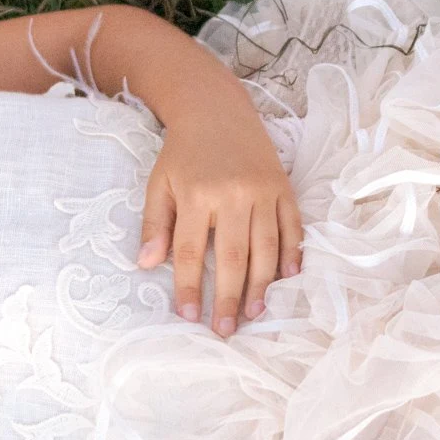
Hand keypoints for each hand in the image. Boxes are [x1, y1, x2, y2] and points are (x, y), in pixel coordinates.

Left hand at [136, 106, 302, 336]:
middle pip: (233, 256)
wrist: (217, 110)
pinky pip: (292, 226)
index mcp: (197, 195)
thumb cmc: (183, 153)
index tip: (187, 316)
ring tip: (255, 313)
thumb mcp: (159, 183)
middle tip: (226, 329)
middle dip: (229, 296)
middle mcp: (233, 194)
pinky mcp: (283, 187)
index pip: (192, 252)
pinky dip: (292, 253)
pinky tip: (287, 279)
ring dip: (262, 284)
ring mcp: (263, 191)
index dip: (189, 287)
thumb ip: (155, 224)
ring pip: (266, 246)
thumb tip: (147, 265)